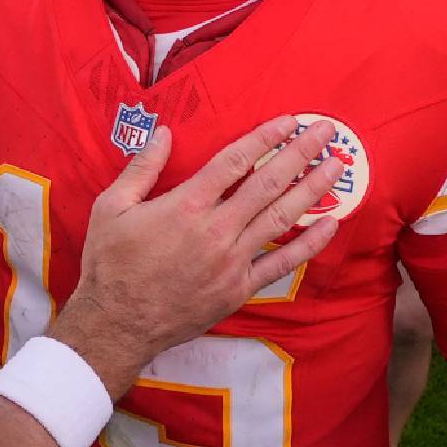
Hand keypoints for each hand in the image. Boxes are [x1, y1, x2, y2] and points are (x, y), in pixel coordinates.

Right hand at [48, 117, 342, 396]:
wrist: (116, 324)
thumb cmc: (110, 264)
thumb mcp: (111, 207)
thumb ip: (141, 168)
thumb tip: (164, 132)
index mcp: (185, 206)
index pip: (234, 162)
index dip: (264, 138)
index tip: (288, 122)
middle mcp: (215, 230)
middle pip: (267, 183)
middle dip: (300, 153)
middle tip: (326, 132)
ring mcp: (231, 261)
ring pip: (281, 217)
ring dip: (312, 189)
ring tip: (336, 166)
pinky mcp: (239, 289)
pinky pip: (281, 262)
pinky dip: (309, 243)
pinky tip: (330, 224)